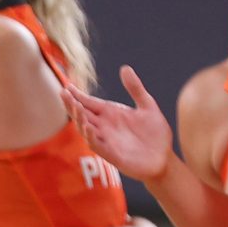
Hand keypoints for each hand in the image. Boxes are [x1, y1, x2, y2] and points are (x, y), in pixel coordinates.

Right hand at [62, 66, 174, 181]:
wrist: (164, 158)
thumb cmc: (155, 134)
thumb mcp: (147, 106)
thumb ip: (135, 88)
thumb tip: (125, 68)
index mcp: (111, 114)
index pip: (89, 103)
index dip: (78, 95)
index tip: (67, 85)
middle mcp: (105, 126)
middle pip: (82, 114)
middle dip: (72, 104)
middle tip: (63, 92)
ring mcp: (106, 140)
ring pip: (85, 128)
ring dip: (79, 118)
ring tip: (74, 106)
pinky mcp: (111, 154)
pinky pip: (96, 144)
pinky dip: (90, 136)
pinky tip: (87, 126)